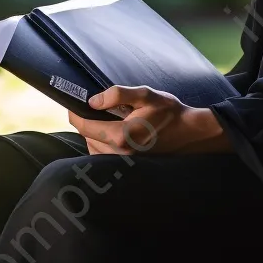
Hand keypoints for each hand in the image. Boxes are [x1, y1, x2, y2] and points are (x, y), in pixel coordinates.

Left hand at [66, 85, 233, 155]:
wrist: (189, 132)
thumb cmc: (169, 112)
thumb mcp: (145, 94)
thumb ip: (118, 94)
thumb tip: (93, 101)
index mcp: (120, 135)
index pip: (83, 125)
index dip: (75, 112)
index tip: (73, 104)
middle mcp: (119, 153)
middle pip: (86, 137)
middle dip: (86, 121)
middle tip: (94, 108)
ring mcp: (124, 163)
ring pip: (93, 148)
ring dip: (93, 134)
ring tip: (106, 120)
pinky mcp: (128, 167)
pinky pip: (103, 156)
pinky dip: (101, 144)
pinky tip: (113, 133)